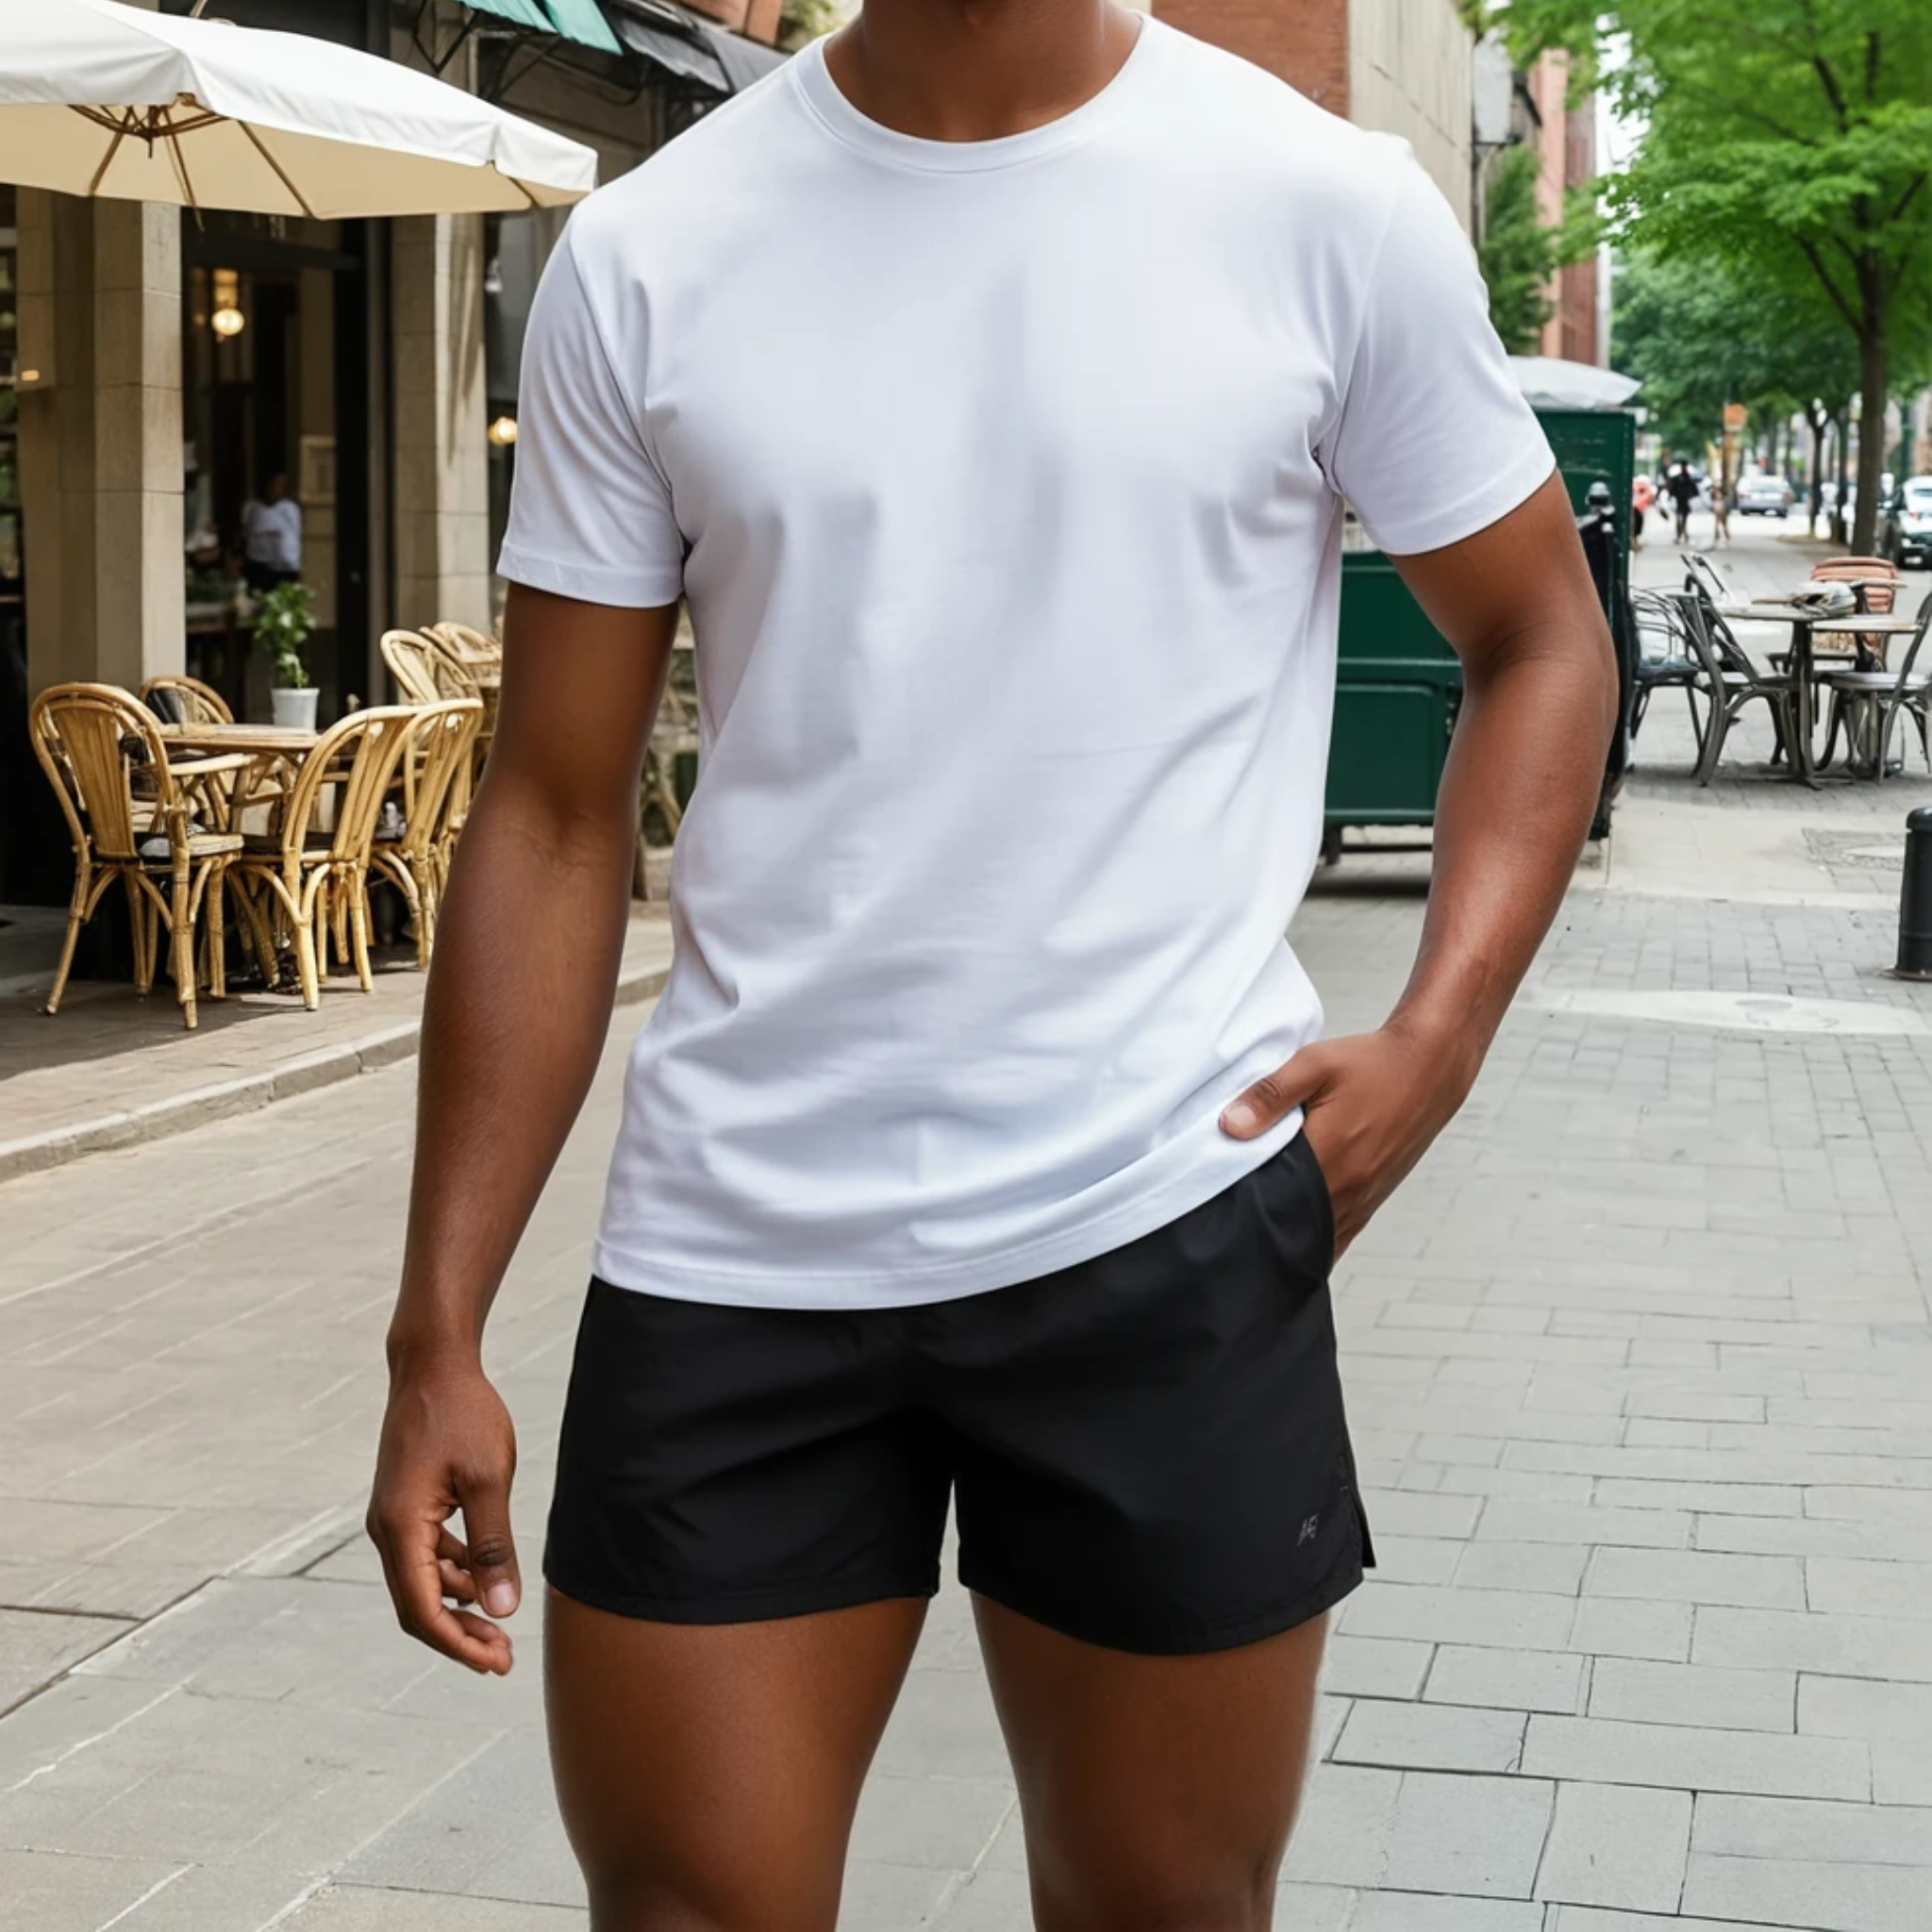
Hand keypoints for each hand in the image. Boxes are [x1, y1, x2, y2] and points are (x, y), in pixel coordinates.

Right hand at [367, 1356, 520, 1674]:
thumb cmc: (464, 1415)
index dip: (458, 1643)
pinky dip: (453, 1576)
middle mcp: (386, 1530)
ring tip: (501, 1626)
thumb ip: (493, 1546)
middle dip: (459, 1636)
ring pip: (421, 1584)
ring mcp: (393, 1519)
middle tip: (503, 1658)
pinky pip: (425, 1558)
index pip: (422, 1610)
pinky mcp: (405, 1507)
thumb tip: (501, 1608)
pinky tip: (484, 1581)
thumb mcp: (489, 1479)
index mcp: (400, 1528)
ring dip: (458, 1608)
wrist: (433, 1367)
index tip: (496, 1662)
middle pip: (417, 1605)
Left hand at [1219, 1023, 1472, 1255]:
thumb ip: (1269, 1094)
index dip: (1244, 1205)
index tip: (1219, 1203)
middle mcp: (1349, 1186)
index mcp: (1330, 1155)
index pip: (1274, 1200)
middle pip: (1293, 1225)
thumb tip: (1229, 1125)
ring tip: (1257, 1224)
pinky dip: (1315, 1237)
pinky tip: (1295, 1229)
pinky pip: (1339, 1234)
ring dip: (1290, 1233)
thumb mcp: (1315, 1063)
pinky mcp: (1372, 1199)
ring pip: (1317, 1237)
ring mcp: (1364, 1198)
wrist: (1428, 1068)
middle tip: (1231, 1218)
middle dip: (1262, 1225)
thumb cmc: (1373, 1064)